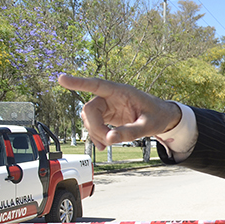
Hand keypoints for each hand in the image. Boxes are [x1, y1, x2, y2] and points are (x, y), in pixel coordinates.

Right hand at [58, 74, 181, 150]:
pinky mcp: (107, 115)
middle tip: (107, 142)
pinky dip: (96, 135)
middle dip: (95, 127)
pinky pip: (94, 124)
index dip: (79, 82)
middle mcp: (111, 97)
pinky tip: (103, 144)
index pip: (97, 85)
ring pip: (89, 118)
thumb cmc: (158, 116)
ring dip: (95, 133)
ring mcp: (108, 106)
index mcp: (121, 92)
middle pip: (90, 109)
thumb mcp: (149, 125)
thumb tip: (110, 139)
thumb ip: (131, 132)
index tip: (62, 78)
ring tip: (108, 145)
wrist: (163, 117)